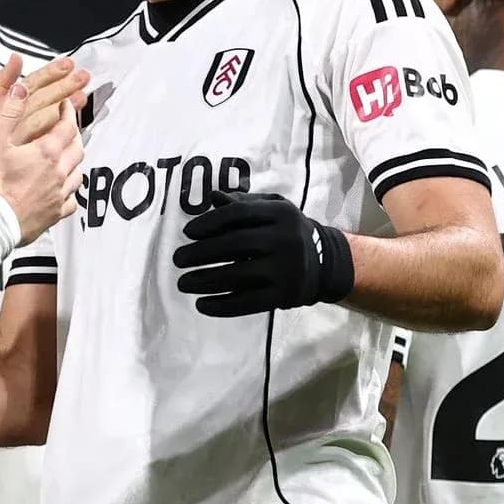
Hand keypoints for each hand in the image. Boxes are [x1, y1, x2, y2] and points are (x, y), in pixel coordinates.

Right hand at [0, 56, 88, 214]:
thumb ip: (8, 113)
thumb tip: (20, 89)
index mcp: (46, 153)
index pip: (67, 125)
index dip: (68, 112)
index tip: (65, 105)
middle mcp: (59, 173)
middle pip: (78, 147)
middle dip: (75, 133)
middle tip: (68, 126)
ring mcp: (59, 195)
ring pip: (79, 172)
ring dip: (75, 160)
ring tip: (68, 154)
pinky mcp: (56, 214)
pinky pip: (72, 200)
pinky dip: (71, 190)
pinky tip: (64, 189)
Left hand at [172, 190, 354, 316]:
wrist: (326, 263)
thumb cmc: (287, 231)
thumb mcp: (272, 210)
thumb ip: (244, 203)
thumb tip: (213, 197)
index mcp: (280, 213)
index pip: (238, 214)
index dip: (209, 222)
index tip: (187, 233)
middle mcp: (285, 239)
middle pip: (235, 245)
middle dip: (200, 253)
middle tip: (177, 259)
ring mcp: (287, 269)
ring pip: (238, 275)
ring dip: (205, 281)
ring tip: (183, 283)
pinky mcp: (285, 295)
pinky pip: (248, 302)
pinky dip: (222, 305)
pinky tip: (201, 304)